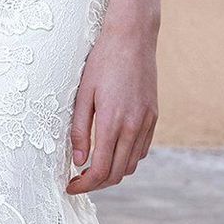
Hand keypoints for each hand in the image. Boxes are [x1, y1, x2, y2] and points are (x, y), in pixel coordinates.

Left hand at [66, 21, 158, 193]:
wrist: (132, 38)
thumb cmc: (102, 62)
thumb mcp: (82, 94)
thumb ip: (79, 130)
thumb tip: (78, 161)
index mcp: (112, 122)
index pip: (100, 170)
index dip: (84, 185)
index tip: (70, 186)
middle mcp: (133, 126)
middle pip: (117, 173)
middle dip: (97, 184)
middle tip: (79, 181)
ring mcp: (146, 122)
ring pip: (132, 164)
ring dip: (113, 172)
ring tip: (94, 167)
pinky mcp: (153, 116)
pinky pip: (142, 149)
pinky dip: (127, 158)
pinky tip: (113, 150)